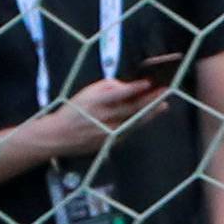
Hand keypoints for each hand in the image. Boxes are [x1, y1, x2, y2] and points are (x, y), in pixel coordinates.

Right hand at [34, 78, 169, 158]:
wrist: (59, 135)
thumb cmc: (75, 110)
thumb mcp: (87, 92)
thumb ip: (108, 87)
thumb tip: (127, 86)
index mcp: (95, 101)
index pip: (118, 93)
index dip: (134, 88)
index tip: (148, 82)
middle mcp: (103, 117)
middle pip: (131, 108)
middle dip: (150, 99)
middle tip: (165, 92)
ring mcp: (108, 131)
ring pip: (134, 121)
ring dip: (150, 112)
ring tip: (163, 105)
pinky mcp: (110, 142)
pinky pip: (128, 130)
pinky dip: (138, 122)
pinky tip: (148, 116)